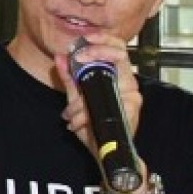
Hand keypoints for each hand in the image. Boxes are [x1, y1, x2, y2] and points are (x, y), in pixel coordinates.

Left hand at [54, 33, 143, 155]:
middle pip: (118, 54)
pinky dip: (85, 114)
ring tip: (72, 114)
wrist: (104, 154)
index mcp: (117, 76)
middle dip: (94, 53)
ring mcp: (132, 95)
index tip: (82, 40)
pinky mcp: (131, 109)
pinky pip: (104, 103)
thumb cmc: (94, 127)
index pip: (116, 47)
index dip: (101, 39)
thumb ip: (69, 78)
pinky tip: (79, 123)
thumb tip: (60, 56)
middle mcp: (128, 83)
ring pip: (104, 81)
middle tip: (77, 58)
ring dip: (82, 101)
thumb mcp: (76, 100)